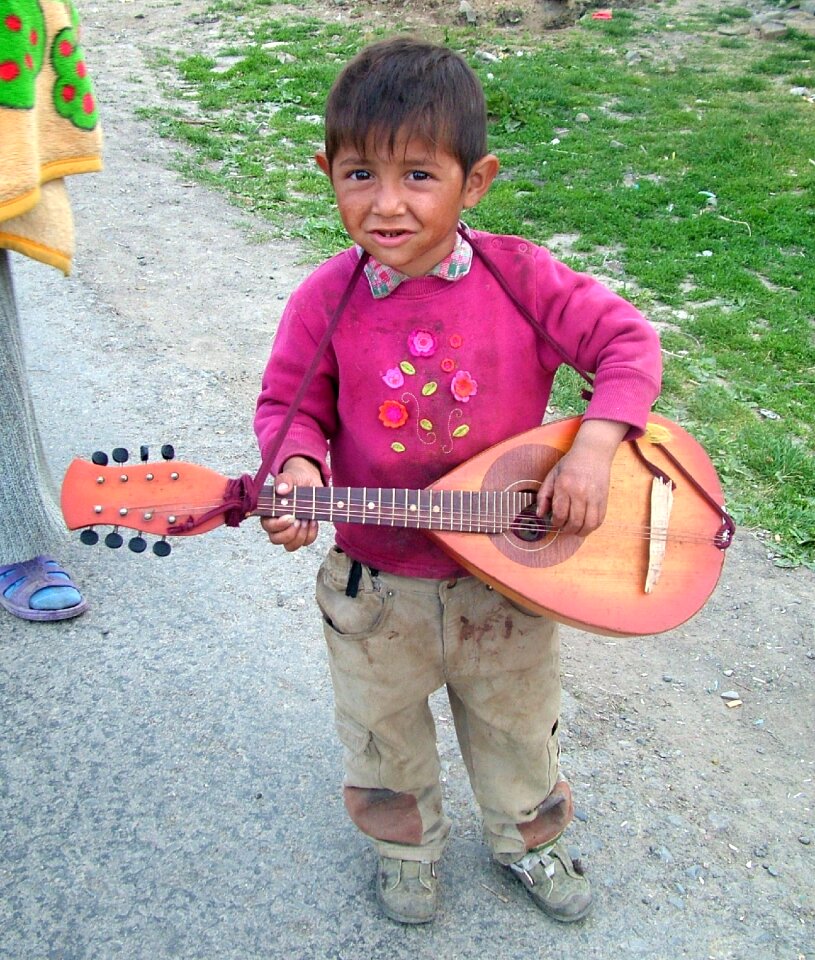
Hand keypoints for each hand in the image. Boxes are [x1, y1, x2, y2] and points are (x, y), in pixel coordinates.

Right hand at [260, 456, 322, 551]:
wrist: (310, 480)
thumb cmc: (296, 478)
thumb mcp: (290, 475)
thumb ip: (284, 480)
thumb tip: (281, 489)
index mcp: (269, 511)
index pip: (267, 526)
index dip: (278, 525)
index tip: (291, 517)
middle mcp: (276, 524)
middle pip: (276, 540)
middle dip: (290, 533)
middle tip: (300, 521)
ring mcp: (290, 530)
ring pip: (290, 546)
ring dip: (300, 536)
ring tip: (307, 521)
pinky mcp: (303, 532)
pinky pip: (305, 542)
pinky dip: (311, 534)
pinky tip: (313, 522)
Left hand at [536, 419, 628, 536]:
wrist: (592, 453)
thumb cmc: (570, 464)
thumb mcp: (551, 476)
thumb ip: (543, 496)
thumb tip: (539, 514)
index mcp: (564, 486)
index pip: (559, 514)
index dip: (555, 523)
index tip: (554, 522)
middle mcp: (580, 493)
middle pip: (573, 522)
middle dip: (566, 529)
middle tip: (563, 527)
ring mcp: (594, 497)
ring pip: (588, 525)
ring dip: (579, 532)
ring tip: (574, 529)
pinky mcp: (604, 499)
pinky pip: (599, 520)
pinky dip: (591, 527)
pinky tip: (584, 525)